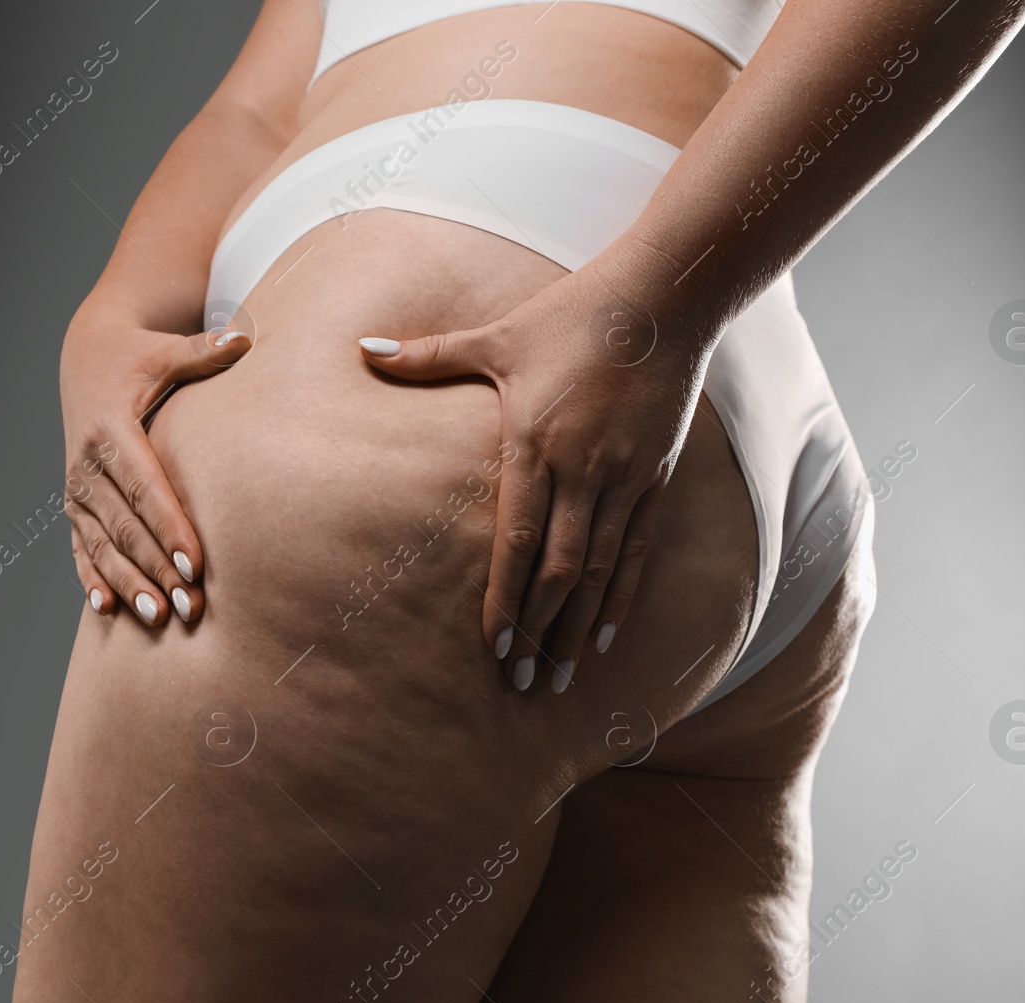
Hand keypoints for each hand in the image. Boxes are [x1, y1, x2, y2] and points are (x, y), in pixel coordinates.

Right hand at [60, 298, 251, 626]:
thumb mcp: (165, 350)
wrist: (87, 356)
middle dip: (156, 569)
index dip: (170, 528)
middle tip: (188, 606)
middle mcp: (87, 464)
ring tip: (157, 618)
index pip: (145, 489)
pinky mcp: (75, 503)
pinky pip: (81, 547)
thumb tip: (246, 338)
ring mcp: (76, 487)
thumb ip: (204, 351)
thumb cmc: (138, 356)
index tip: (195, 565)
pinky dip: (93, 577)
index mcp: (111, 430)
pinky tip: (108, 609)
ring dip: (129, 582)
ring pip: (103, 544)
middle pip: (125, 526)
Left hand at [358, 263, 707, 692]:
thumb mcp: (497, 335)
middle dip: (539, 631)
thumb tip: (362, 348)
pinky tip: (606, 637)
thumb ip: (428, 356)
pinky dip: (622, 597)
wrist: (662, 297)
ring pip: (600, 571)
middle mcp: (584, 470)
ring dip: (578, 628)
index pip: (518, 540)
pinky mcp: (657, 477)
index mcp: (537, 443)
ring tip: (561, 678)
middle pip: (560, 571)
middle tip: (520, 683)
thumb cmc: (571, 314)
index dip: (506, 598)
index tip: (493, 647)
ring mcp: (625, 477)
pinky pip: (638, 550)